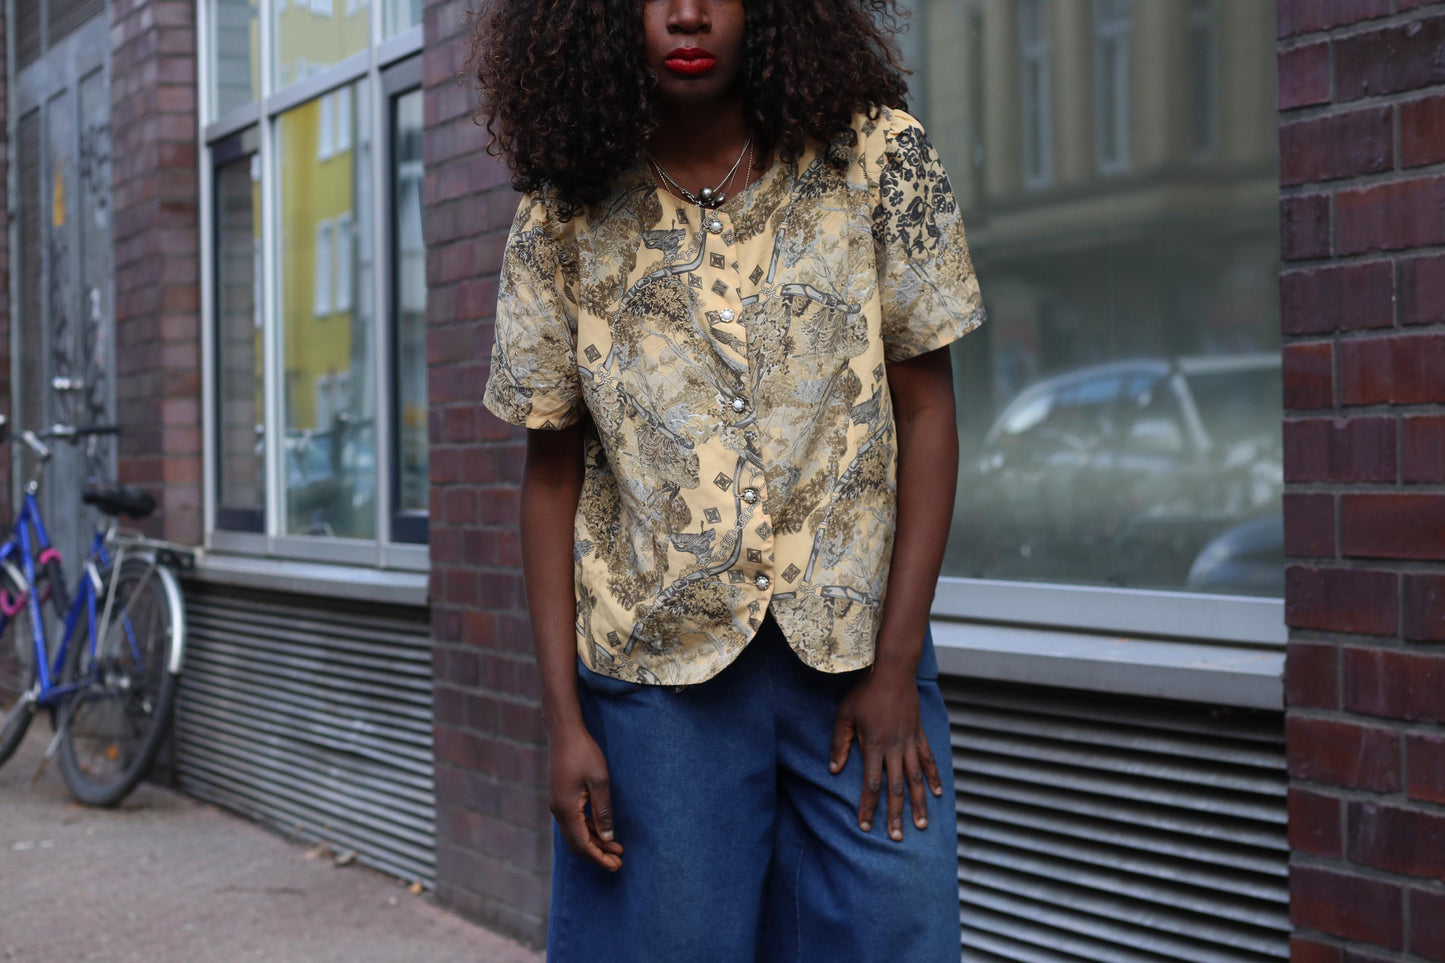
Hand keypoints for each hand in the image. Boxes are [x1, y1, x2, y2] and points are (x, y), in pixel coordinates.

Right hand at [548, 726, 623, 871]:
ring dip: (594, 843)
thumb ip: (603, 811)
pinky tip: (603, 830)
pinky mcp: (561, 798)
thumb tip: (608, 837)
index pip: (582, 845)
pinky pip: (574, 822)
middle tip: (619, 861)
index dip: (599, 858)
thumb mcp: (600, 781)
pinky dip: (588, 831)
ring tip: (616, 847)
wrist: (564, 733)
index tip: (616, 866)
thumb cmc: (584, 754)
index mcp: (567, 810)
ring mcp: (558, 805)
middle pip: (577, 844)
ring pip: (575, 834)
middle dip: (597, 855)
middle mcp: (558, 811)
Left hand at [829, 666, 944, 840]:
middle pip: (895, 788)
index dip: (868, 807)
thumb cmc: (864, 693)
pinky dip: (934, 777)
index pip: (871, 784)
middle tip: (896, 838)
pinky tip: (938, 793)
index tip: (865, 826)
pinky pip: (928, 760)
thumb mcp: (844, 716)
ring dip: (919, 803)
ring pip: (916, 779)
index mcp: (873, 746)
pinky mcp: (920, 735)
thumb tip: (833, 770)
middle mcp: (894, 749)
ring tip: (922, 825)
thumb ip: (839, 744)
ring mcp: (910, 742)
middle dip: (895, 815)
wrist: (892, 671)